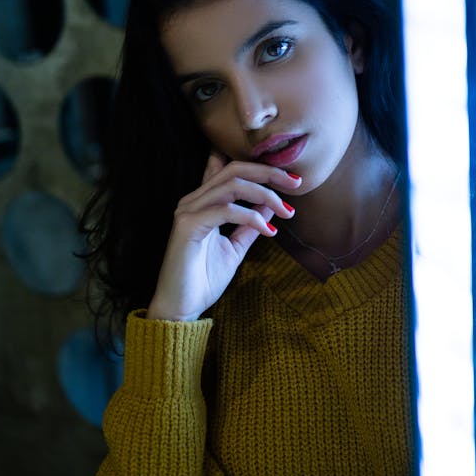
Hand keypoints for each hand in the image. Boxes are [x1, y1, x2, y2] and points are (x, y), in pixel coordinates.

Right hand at [147, 150, 300, 321]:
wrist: (179, 308)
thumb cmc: (203, 280)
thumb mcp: (234, 248)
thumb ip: (249, 226)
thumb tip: (271, 207)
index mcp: (203, 203)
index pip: (229, 170)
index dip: (260, 167)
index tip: (289, 177)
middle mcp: (193, 201)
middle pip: (234, 170)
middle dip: (268, 172)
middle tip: (295, 183)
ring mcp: (188, 211)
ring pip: (232, 185)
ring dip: (264, 194)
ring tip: (286, 210)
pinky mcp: (188, 226)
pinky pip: (225, 210)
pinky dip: (251, 217)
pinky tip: (269, 232)